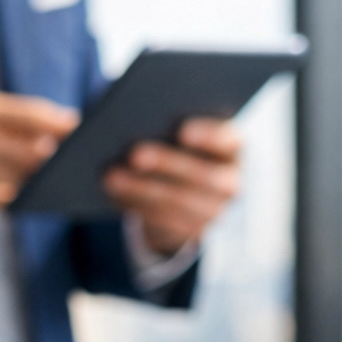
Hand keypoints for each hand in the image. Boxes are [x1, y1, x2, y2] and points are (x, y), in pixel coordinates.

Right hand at [0, 92, 78, 213]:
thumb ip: (14, 115)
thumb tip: (65, 123)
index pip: (35, 116)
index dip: (62, 125)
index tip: (80, 129)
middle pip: (37, 151)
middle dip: (53, 156)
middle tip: (66, 158)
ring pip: (25, 178)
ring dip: (37, 178)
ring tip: (43, 174)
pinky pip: (9, 198)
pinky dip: (16, 194)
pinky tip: (15, 189)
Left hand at [101, 118, 242, 254]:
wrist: (185, 188)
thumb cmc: (174, 141)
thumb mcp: (173, 126)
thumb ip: (159, 111)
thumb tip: (109, 110)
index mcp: (232, 145)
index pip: (228, 140)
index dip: (209, 136)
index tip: (182, 130)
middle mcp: (231, 179)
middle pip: (201, 175)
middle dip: (167, 163)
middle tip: (134, 153)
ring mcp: (214, 209)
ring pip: (178, 202)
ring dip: (142, 189)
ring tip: (110, 176)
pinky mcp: (192, 230)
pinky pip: (163, 221)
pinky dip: (136, 205)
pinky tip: (111, 193)